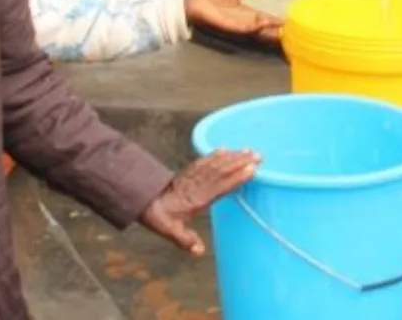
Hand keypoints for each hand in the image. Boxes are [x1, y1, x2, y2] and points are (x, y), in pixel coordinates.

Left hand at [139, 150, 259, 255]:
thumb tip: (199, 252)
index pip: (219, 187)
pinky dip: (214, 154)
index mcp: (196, 199)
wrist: (142, 201)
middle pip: (221, 171)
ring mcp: (192, 177)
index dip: (235, 178)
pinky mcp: (188, 173)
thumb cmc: (159, 217)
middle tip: (258, 156)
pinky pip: (203, 161)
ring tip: (248, 150)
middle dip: (240, 163)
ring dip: (232, 156)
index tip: (251, 170)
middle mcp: (197, 185)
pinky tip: (224, 149)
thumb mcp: (170, 231)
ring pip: (215, 164)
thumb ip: (185, 240)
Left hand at [185, 0, 281, 41]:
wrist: (192, 1)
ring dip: (268, 29)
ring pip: (255, 29)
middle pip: (263, 27)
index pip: (263, 17)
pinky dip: (253, 26)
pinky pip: (242, 27)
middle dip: (275, 29)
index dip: (275, 20)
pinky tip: (262, 23)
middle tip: (290, 31)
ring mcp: (236, 24)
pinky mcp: (227, 25)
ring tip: (281, 28)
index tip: (288, 21)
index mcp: (245, 12)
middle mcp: (243, 20)